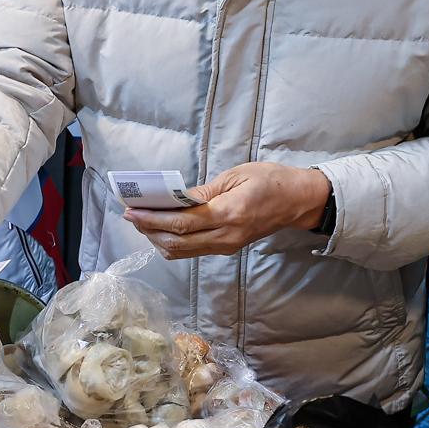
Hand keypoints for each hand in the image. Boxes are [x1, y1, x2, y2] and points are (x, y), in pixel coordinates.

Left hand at [123, 162, 329, 259]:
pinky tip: (161, 228)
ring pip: (182, 251)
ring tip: (142, 221)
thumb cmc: (270, 181)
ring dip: (158, 238)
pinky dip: (172, 242)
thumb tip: (175, 199)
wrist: (299, 201)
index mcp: (228, 214)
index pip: (182, 223)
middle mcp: (225, 237)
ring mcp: (226, 246)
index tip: (131, 211)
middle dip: (149, 230)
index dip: (152, 219)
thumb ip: (204, 192)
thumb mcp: (236, 176)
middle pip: (177, 242)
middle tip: (130, 215)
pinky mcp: (226, 248)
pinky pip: (192, 250)